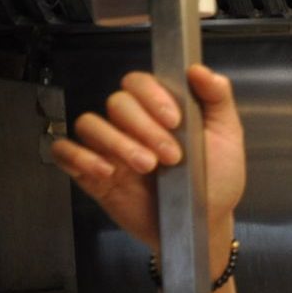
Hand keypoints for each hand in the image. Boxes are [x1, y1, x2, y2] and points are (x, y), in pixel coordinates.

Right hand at [51, 65, 246, 253]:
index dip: (152, 97)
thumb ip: (216, 99)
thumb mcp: (226, 136)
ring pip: (89, 124)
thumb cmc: (217, 179)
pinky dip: (78, 157)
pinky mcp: (93, 174)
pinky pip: (65, 152)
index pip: (139, 83)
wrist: (204, 223)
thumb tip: (199, 70)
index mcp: (159, 109)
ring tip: (147, 167)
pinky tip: (106, 171)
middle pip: (116, 102)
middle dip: (143, 127)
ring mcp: (110, 148)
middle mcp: (130, 124)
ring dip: (116, 143)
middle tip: (171, 156)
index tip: (176, 121)